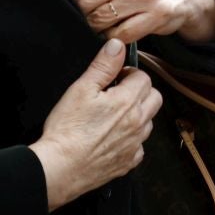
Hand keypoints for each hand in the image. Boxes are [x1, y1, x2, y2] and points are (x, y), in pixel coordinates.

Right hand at [29, 40, 161, 210]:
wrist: (60, 168)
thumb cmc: (67, 129)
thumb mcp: (81, 89)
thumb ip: (103, 66)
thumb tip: (118, 46)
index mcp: (128, 101)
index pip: (143, 78)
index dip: (129, 74)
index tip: (115, 79)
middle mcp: (138, 122)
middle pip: (154, 98)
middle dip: (140, 92)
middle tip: (118, 94)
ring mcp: (135, 144)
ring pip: (148, 122)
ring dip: (137, 115)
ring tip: (114, 117)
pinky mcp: (128, 163)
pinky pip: (139, 147)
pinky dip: (131, 141)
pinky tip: (113, 139)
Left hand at [56, 0, 214, 44]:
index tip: (68, 3)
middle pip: (84, 1)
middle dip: (79, 14)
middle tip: (83, 18)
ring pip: (99, 20)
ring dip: (94, 28)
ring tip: (98, 26)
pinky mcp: (155, 16)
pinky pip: (121, 35)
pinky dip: (112, 38)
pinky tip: (114, 34)